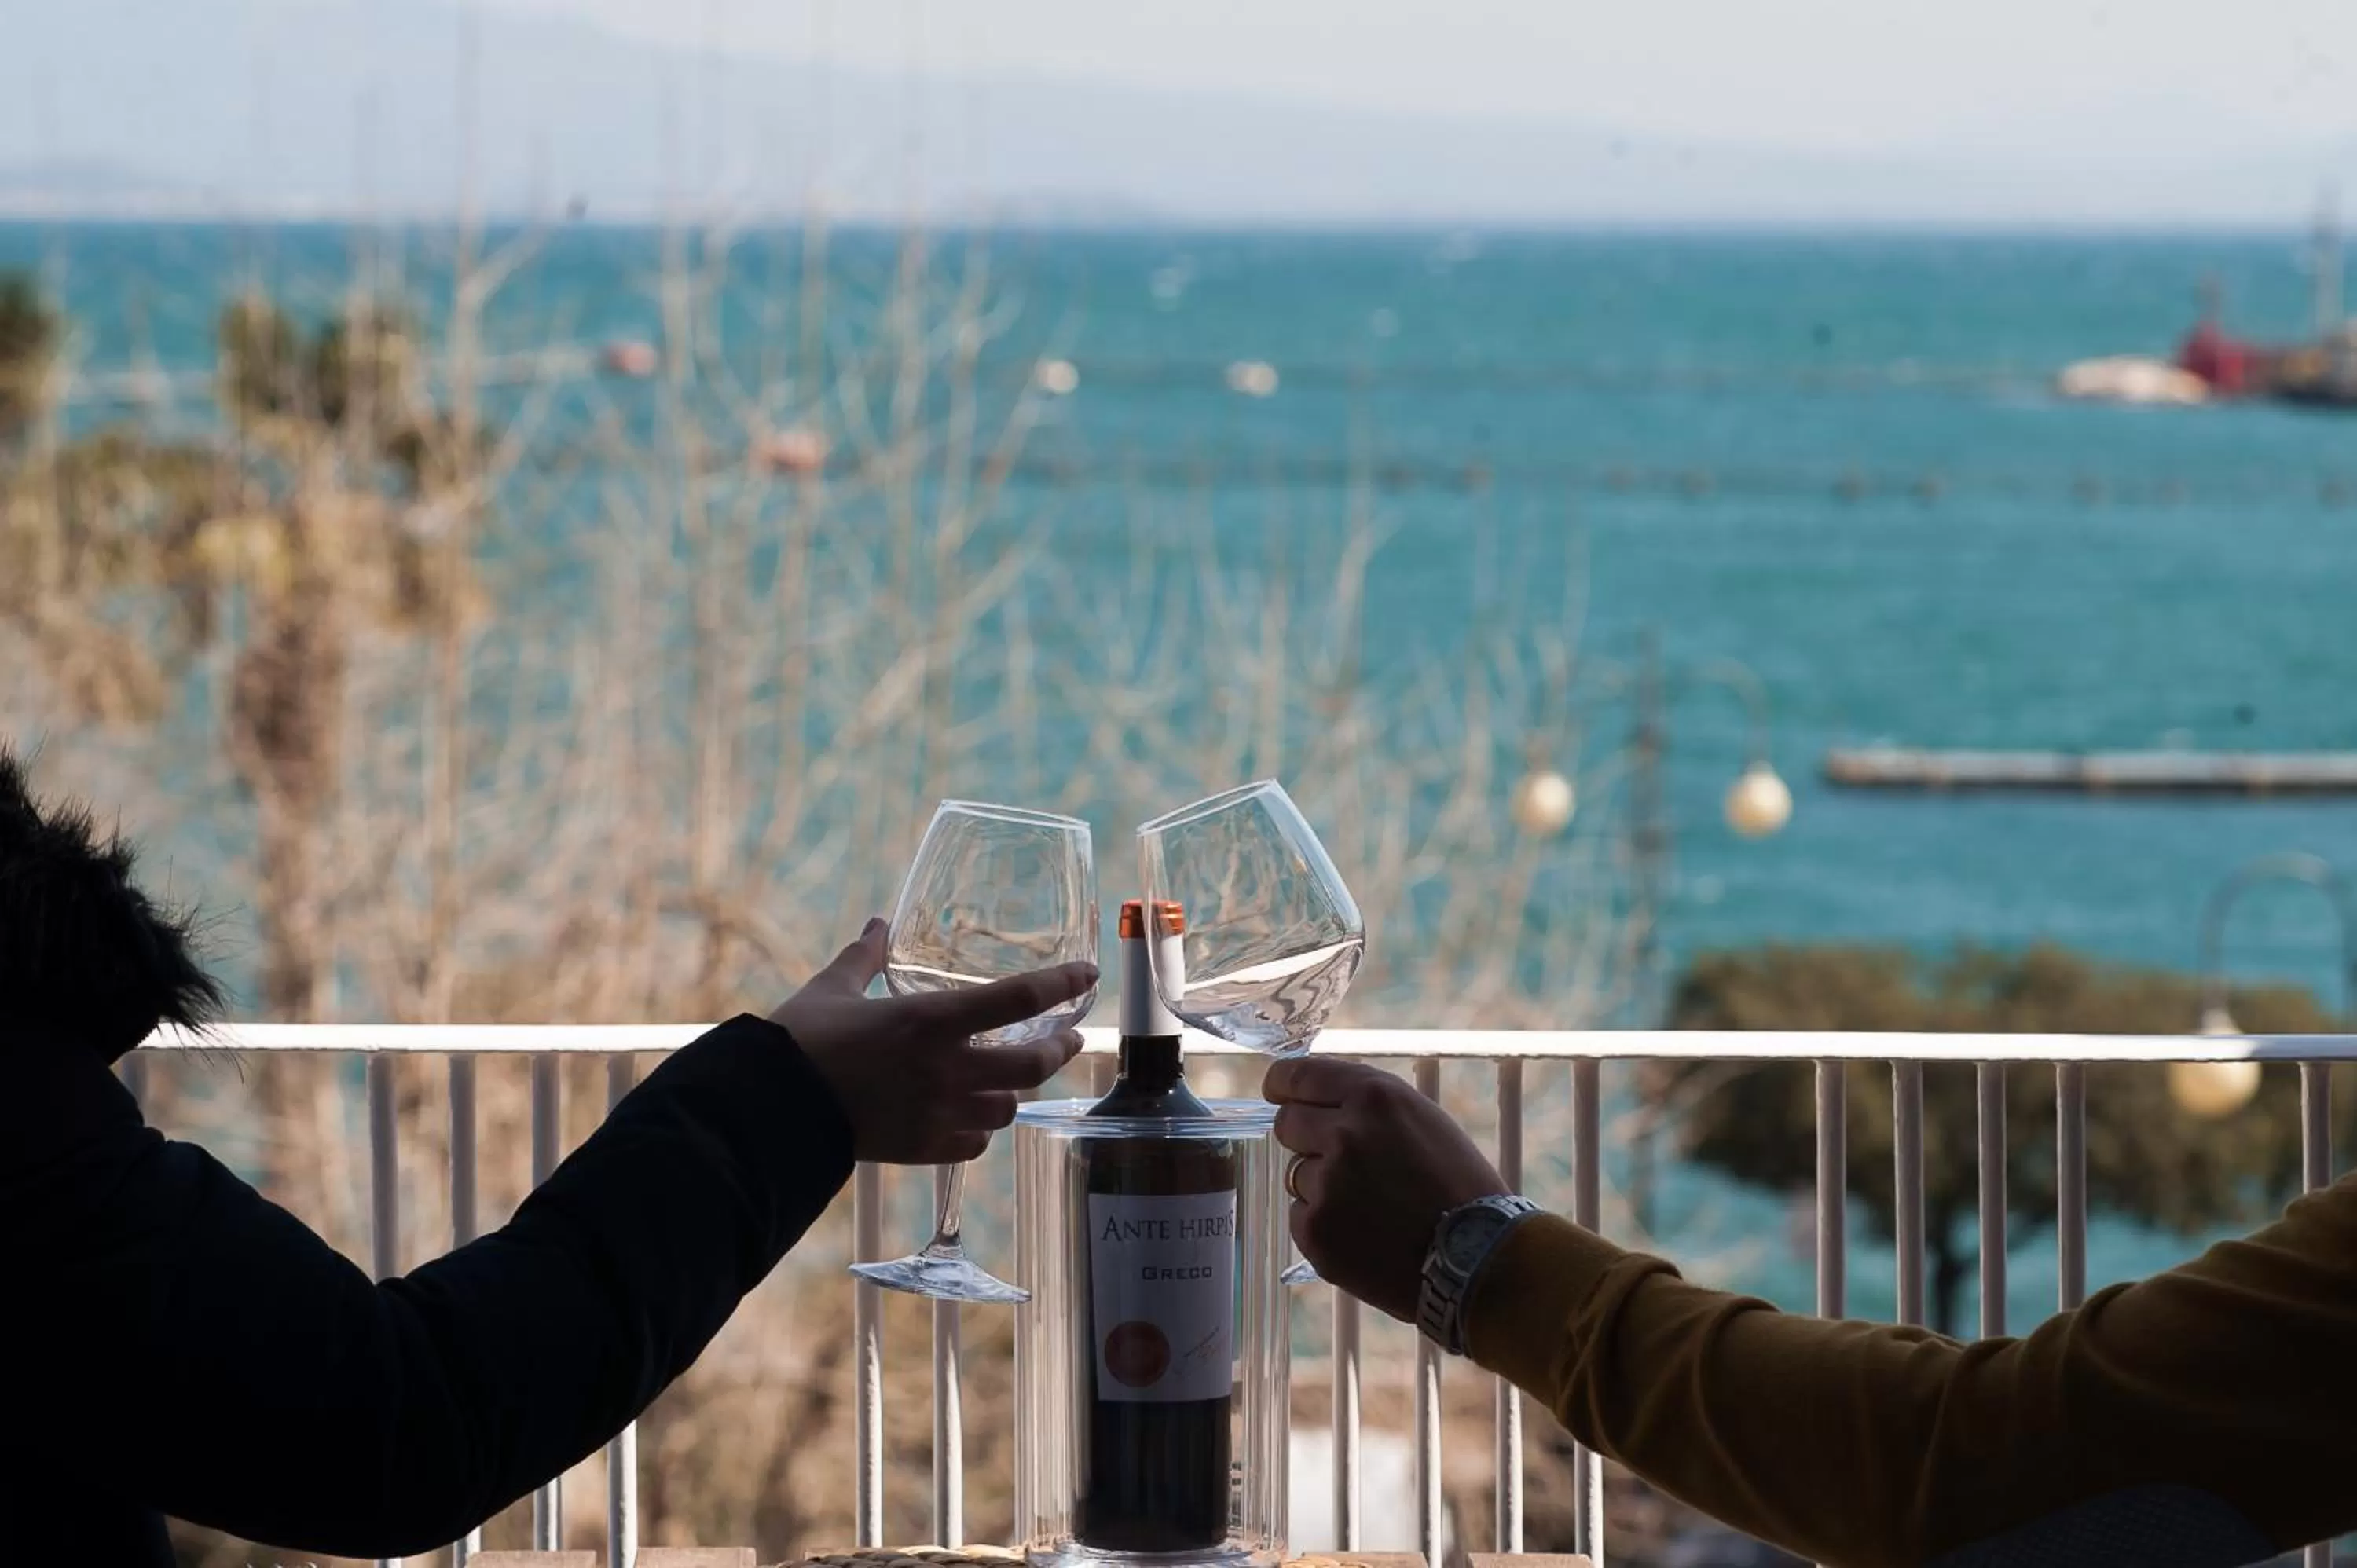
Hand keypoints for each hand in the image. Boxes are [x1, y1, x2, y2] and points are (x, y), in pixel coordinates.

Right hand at [775, 918, 1094, 1163]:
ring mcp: (938, 1114)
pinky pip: (975, 1144)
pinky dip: (981, 1130)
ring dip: (1017, 1090)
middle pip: (1033, 1064)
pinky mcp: (923, 1149)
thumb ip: (865, 956)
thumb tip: (879, 925)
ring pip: (1007, 1108)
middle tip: (1067, 1036)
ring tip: (1016, 1077)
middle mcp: (945, 1069)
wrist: (770, 1111)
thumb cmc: (798, 1042)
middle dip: (1059, 1048)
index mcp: (930, 1020)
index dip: (1062, 983)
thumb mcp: (833, 988)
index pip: (1019, 997)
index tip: (1085, 974)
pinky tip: (973, 1117)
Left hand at [1266, 1057, 1509, 1323]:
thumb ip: (1368, 1107)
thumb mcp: (1423, 1121)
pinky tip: (1365, 1235)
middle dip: (1306, 1138)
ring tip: (1372, 1208)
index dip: (1282, 1085)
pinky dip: (1324, 1225)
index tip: (1277, 1092)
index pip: (1299, 1075)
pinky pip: (1301, 1216)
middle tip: (1341, 1163)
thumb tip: (1320, 1101)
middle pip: (1287, 1124)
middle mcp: (1345, 1134)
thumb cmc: (1461, 1188)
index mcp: (1375, 1097)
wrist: (1479, 1260)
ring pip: (1297, 1174)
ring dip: (1323, 1186)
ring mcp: (1327, 1185)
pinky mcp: (1316, 1232)